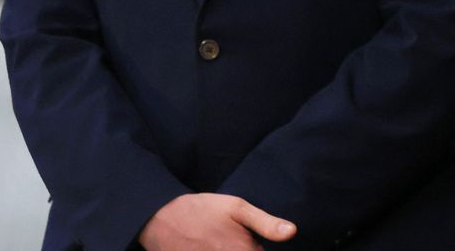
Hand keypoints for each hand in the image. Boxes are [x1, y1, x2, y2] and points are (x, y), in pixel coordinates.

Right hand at [139, 193, 294, 249]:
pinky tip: (217, 246)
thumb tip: (293, 232)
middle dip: (251, 250)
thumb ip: (267, 223)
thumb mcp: (237, 208)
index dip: (263, 249)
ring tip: (227, 242)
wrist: (161, 218)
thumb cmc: (203, 210)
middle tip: (238, 240)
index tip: (259, 244)